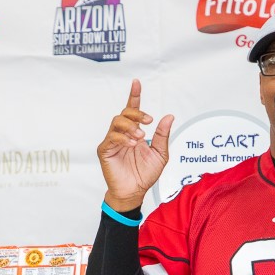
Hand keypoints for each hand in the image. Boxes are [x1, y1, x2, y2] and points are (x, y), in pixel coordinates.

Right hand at [97, 79, 173, 212]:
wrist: (134, 191)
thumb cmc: (145, 174)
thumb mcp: (160, 154)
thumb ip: (163, 135)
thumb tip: (168, 116)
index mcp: (135, 132)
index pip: (133, 110)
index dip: (134, 96)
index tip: (136, 82)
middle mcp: (123, 134)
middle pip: (124, 113)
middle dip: (137, 113)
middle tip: (148, 121)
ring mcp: (112, 141)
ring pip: (117, 122)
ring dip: (130, 126)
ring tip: (140, 137)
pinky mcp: (105, 150)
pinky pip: (111, 138)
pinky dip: (122, 138)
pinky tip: (131, 144)